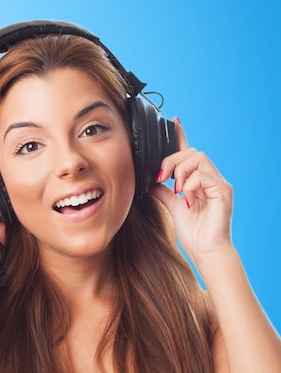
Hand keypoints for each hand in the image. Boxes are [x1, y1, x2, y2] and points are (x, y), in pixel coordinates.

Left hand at [149, 118, 233, 266]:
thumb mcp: (173, 206)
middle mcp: (210, 178)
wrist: (205, 251)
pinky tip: (186, 199)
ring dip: (180, 171)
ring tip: (176, 190)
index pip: (189, 153)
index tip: (174, 121)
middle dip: (171, 160)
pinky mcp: (223, 190)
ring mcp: (218, 183)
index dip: (181, 137)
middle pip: (191, 152)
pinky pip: (203, 175)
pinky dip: (189, 185)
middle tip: (161, 178)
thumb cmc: (194, 233)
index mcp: (198, 180)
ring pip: (198, 158)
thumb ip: (163, 191)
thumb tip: (149, 181)